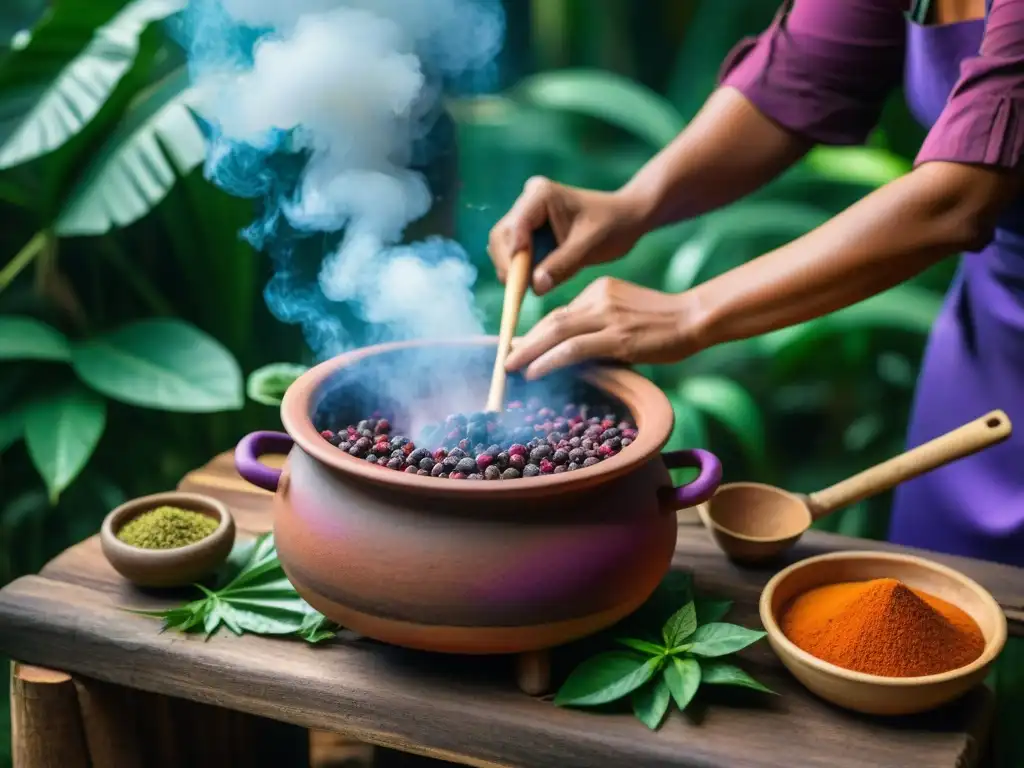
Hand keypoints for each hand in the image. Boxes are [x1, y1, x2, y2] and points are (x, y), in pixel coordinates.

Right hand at [487, 176, 648, 295]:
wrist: (626, 218)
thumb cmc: (613, 226)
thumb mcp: (589, 247)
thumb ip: (562, 265)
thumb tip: (535, 287)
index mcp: (540, 195)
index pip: (514, 229)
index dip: (512, 259)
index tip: (519, 286)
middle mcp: (528, 200)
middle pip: (502, 237)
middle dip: (509, 267)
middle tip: (521, 294)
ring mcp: (527, 214)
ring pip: (504, 247)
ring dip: (514, 270)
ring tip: (532, 288)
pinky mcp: (530, 229)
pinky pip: (515, 253)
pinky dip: (522, 270)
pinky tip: (536, 281)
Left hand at [505, 277, 704, 379]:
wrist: (695, 317)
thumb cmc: (665, 323)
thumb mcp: (626, 314)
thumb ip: (600, 325)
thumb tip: (572, 352)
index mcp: (600, 290)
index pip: (561, 314)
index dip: (536, 334)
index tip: (520, 349)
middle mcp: (599, 299)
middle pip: (552, 320)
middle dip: (525, 342)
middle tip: (504, 359)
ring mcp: (608, 316)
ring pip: (557, 332)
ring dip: (529, 351)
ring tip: (510, 367)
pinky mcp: (618, 337)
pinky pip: (574, 348)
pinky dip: (549, 360)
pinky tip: (535, 371)